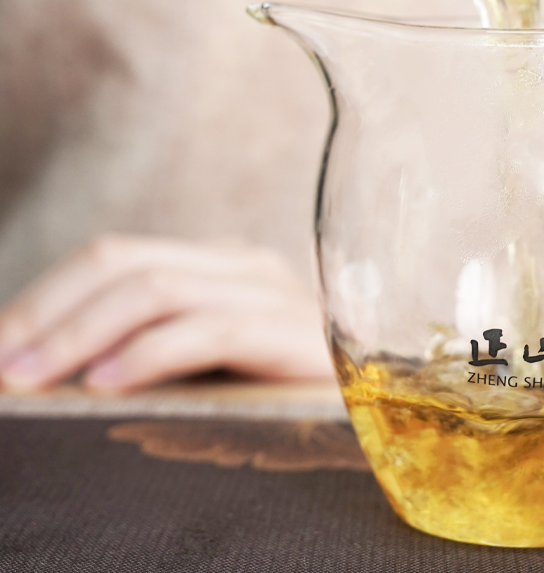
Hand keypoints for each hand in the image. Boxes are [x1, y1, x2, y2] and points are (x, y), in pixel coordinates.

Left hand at [0, 235, 334, 392]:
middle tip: (0, 366)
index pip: (119, 256)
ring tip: (32, 381)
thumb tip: (45, 367)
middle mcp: (243, 266)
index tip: (1, 347)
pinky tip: (106, 384)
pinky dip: (148, 353)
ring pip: (159, 288)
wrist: (383, 410)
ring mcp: (273, 293)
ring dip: (80, 334)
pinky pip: (211, 329)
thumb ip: (147, 349)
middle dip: (48, 311)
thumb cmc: (276, 397)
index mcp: (218, 266)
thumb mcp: (201, 367)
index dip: (48, 296)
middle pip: (127, 261)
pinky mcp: (295, 333)